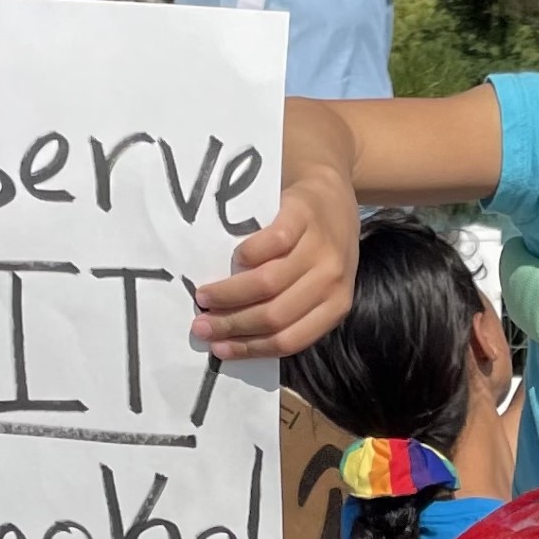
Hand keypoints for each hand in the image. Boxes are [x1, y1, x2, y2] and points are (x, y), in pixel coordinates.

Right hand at [191, 163, 356, 360]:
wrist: (330, 189)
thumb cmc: (317, 244)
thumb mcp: (316, 284)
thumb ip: (291, 309)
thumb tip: (235, 338)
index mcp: (336, 305)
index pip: (290, 340)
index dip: (250, 349)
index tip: (219, 349)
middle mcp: (332, 279)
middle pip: (275, 316)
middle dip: (231, 325)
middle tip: (202, 325)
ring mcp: (319, 247)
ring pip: (268, 284)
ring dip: (229, 295)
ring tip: (204, 297)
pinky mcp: (302, 217)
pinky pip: (267, 245)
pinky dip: (245, 257)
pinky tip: (232, 262)